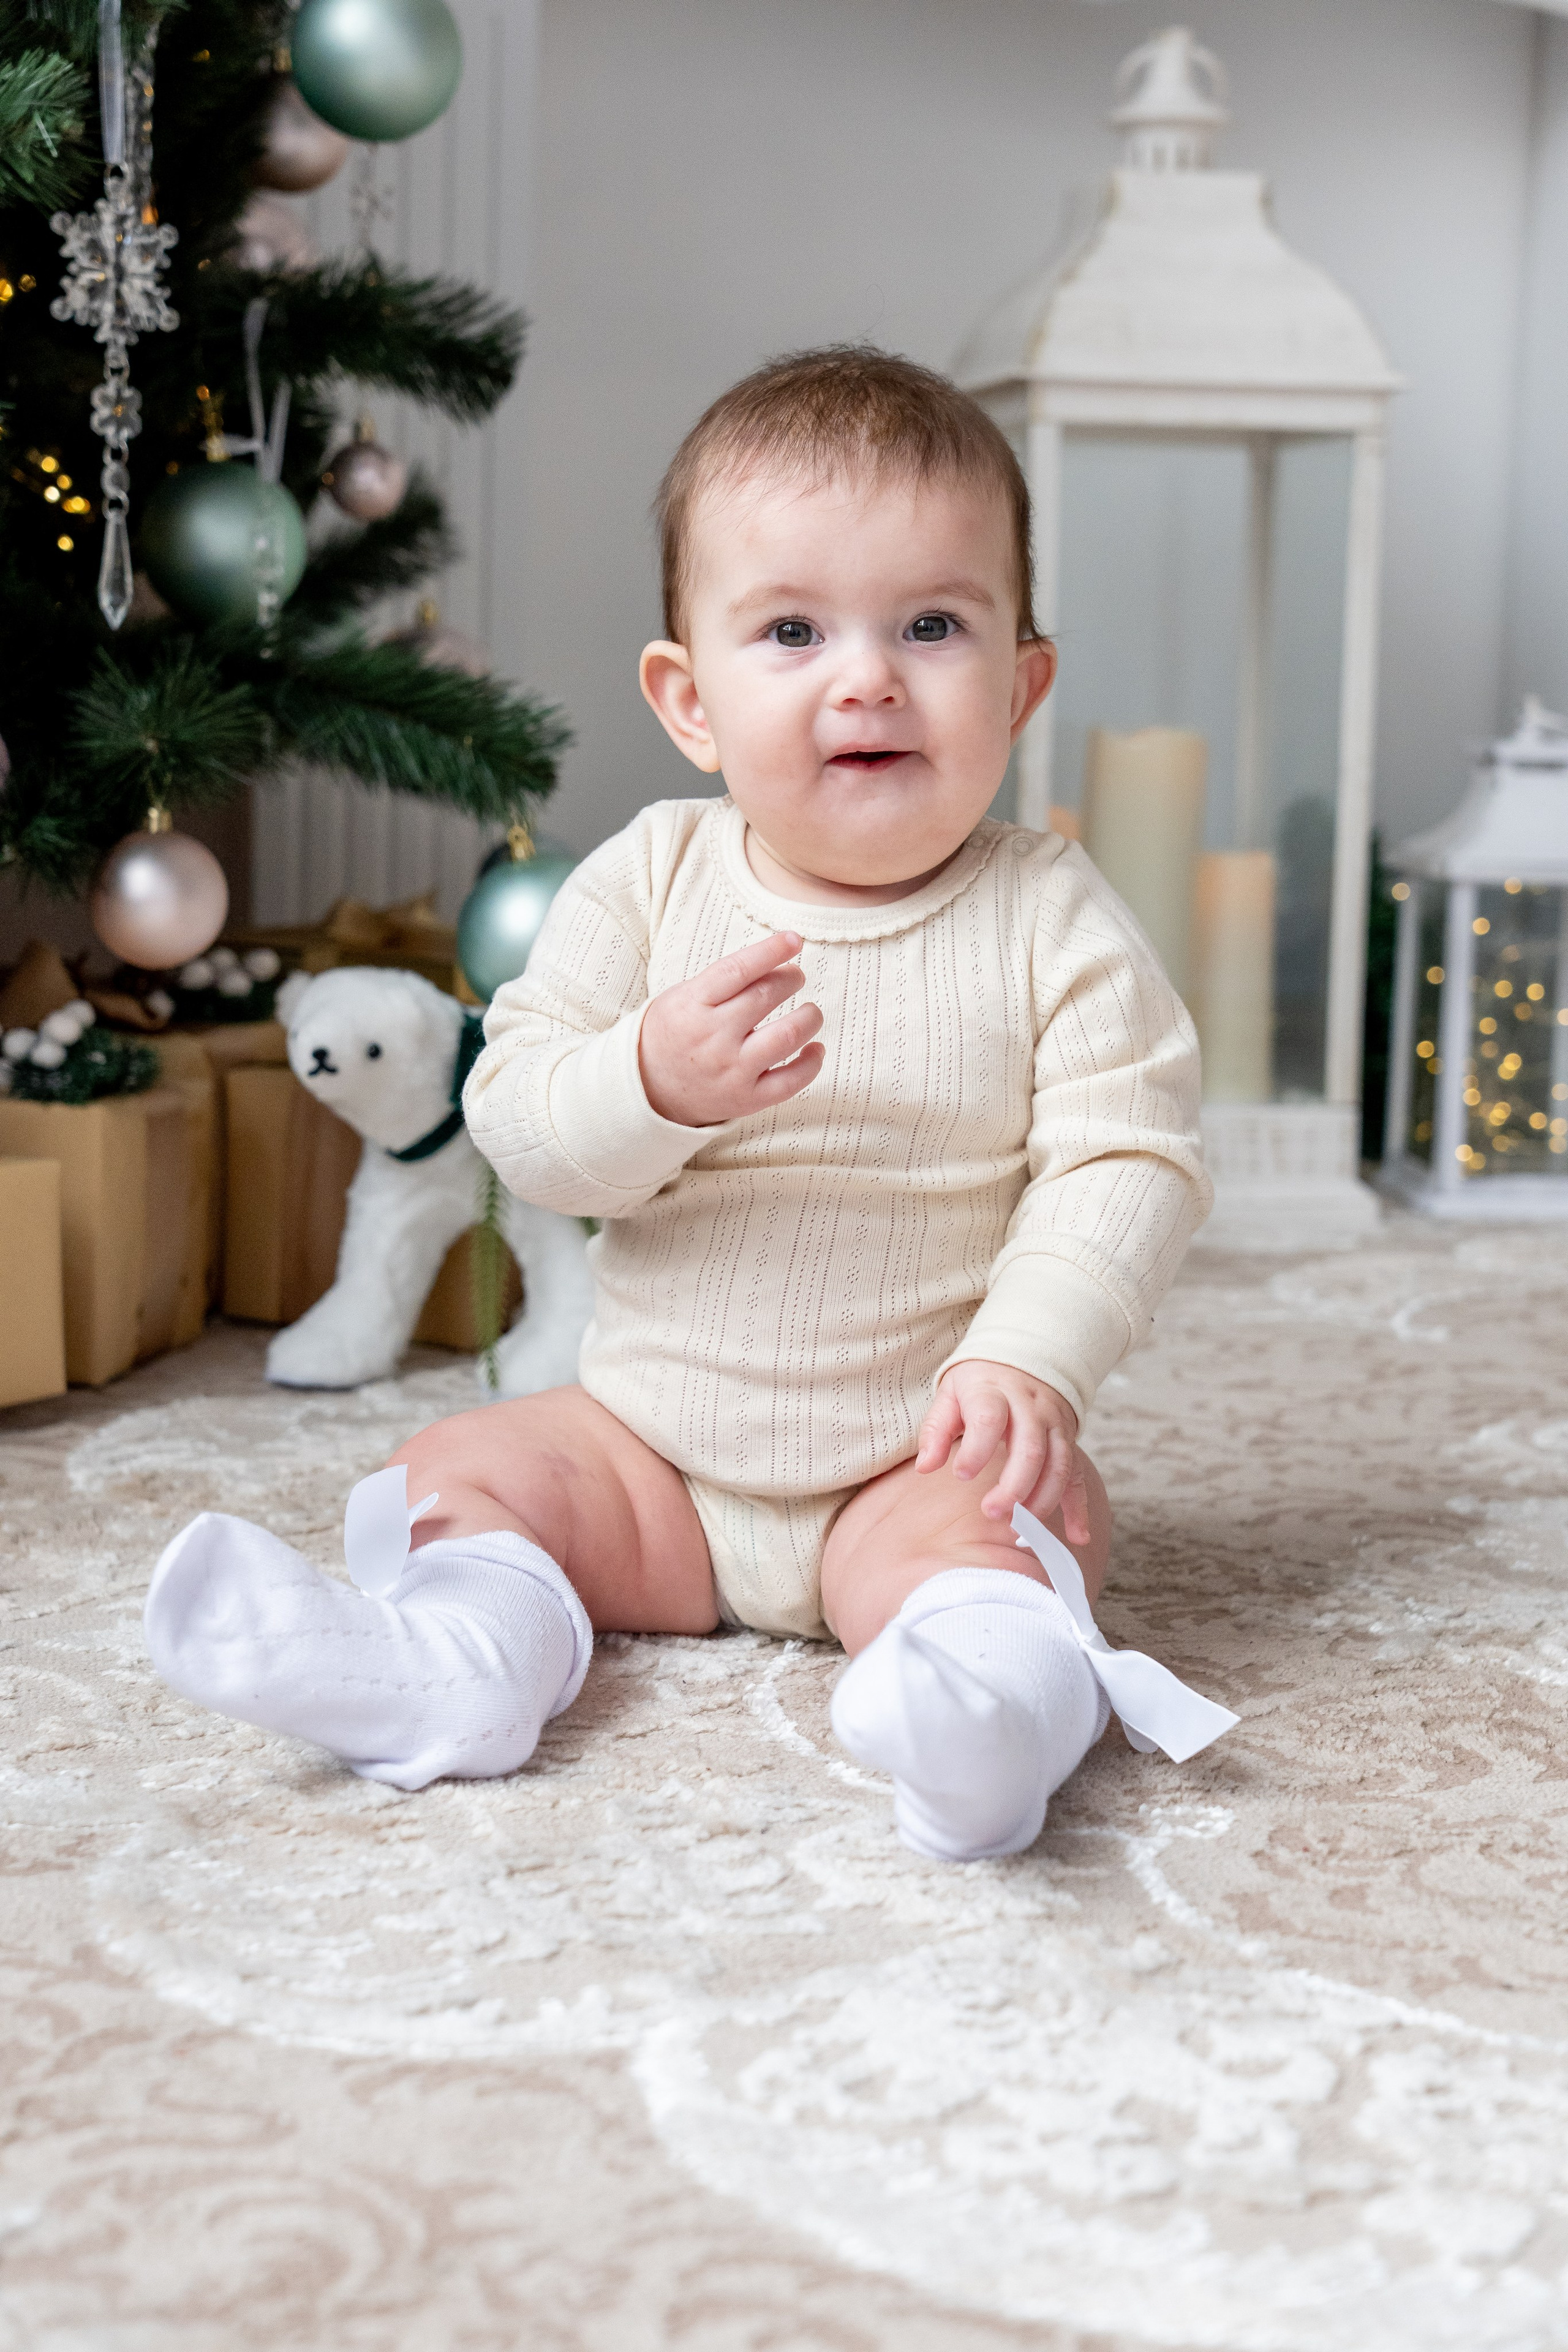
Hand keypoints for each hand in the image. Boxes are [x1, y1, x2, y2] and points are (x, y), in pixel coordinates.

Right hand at [640, 930, 824, 1126]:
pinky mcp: (747, 1099)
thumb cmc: (674, 1032)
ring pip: (787, 1036)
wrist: (648, 1089)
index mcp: (693, 1005)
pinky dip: (811, 1062)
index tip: (793, 939)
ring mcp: (732, 1070)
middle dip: (790, 979)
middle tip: (795, 976)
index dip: (771, 950)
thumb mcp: (683, 996)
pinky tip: (814, 1048)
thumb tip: (776, 959)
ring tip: (810, 1012)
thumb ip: (724, 980)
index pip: (738, 969)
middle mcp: (713, 1038)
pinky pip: (792, 1081)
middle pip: (766, 996)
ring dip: (809, 1017)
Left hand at [916, 1360, 1090, 1543]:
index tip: (961, 1475)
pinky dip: (1079, 1508)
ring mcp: (1055, 1424)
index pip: (989, 1419)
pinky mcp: (1068, 1441)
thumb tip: (925, 1468)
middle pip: (1031, 1449)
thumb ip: (936, 1431)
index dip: (977, 1449)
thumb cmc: (979, 1385)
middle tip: (992, 1512)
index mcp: (994, 1391)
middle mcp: (1031, 1407)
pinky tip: (1077, 1536)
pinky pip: (1078, 1476)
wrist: (1024, 1358)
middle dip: (1014, 1487)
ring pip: (1059, 1465)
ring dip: (1042, 1500)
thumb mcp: (950, 1395)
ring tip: (1019, 1527)